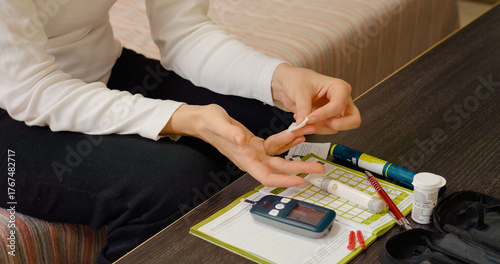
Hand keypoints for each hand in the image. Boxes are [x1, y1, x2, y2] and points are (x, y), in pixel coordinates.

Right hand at [162, 104, 324, 186]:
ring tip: (314, 147)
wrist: (202, 119)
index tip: (300, 181)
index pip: (267, 176)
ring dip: (298, 154)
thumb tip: (242, 140)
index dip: (284, 181)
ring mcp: (254, 152)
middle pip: (280, 170)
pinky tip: (299, 135)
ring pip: (281, 158)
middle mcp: (252, 159)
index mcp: (244, 158)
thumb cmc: (208, 122)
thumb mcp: (218, 124)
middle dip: (300, 169)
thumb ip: (230, 132)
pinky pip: (276, 146)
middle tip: (319, 168)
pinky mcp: (256, 144)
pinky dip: (288, 141)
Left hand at [271, 64, 360, 133]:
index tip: (309, 118)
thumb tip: (303, 124)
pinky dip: (314, 129)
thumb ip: (303, 108)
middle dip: (337, 125)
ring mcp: (336, 111)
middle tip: (319, 123)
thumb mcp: (299, 91)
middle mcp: (342, 100)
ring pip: (337, 128)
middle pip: (353, 120)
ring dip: (319, 128)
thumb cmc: (297, 80)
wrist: (288, 83)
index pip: (339, 106)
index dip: (324, 114)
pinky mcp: (327, 119)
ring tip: (302, 120)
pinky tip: (303, 121)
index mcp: (339, 88)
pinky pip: (326, 130)